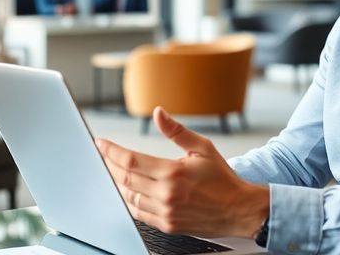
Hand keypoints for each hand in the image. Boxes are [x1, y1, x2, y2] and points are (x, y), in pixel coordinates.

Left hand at [96, 107, 268, 237]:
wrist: (238, 210)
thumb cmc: (222, 179)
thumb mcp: (202, 148)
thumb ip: (177, 131)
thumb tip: (159, 114)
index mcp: (172, 173)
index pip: (131, 160)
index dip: (111, 151)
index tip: (101, 143)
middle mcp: (166, 194)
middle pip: (124, 178)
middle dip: (108, 165)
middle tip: (101, 155)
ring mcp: (165, 212)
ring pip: (128, 196)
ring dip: (116, 183)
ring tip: (110, 171)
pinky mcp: (167, 224)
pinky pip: (138, 213)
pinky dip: (128, 200)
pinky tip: (126, 190)